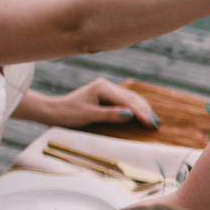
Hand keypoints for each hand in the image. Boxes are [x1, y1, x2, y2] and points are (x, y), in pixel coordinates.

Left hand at [40, 77, 157, 129]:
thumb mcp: (88, 116)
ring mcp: (107, 89)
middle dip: (144, 110)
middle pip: (132, 97)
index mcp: (102, 88)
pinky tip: (142, 115)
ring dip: (142, 109)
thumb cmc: (68, 114)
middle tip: (156, 124)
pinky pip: (125, 101)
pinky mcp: (106, 96)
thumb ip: (109, 114)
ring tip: (153, 120)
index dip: (140, 112)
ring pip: (130, 98)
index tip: (150, 123)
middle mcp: (106, 85)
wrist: (53, 111)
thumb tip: (130, 115)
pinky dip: (135, 108)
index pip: (127, 100)